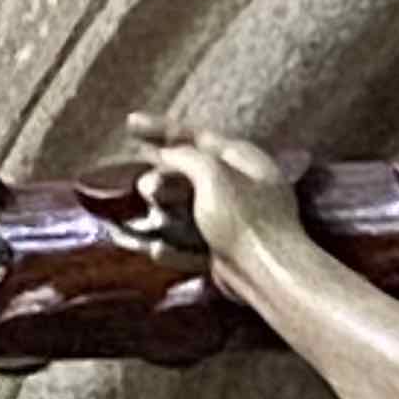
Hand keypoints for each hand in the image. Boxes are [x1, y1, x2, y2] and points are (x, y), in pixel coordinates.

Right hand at [127, 111, 298, 282]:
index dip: (162, 129)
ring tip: (150, 210)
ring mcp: (233, 221)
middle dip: (162, 175)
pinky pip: (191, 243)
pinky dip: (172, 245)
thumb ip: (185, 158)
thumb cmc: (243, 218)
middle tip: (144, 185)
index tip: (130, 123)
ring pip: (187, 209)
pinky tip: (154, 249)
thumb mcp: (212, 174)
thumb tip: (166, 154)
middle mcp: (239, 187)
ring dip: (164, 209)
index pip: (197, 136)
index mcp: (242, 159)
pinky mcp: (225, 252)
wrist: (268, 274)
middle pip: (190, 173)